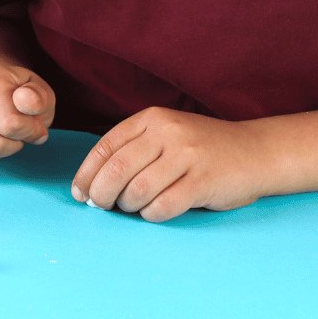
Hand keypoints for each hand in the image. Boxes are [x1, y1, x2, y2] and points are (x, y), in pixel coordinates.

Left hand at [71, 107, 266, 221]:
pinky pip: (164, 205)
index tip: (78, 192)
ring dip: (128, 205)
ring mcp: (185, 155)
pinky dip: (151, 214)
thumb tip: (95, 181)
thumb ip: (134, 149)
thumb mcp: (164, 134)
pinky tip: (152, 213)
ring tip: (131, 208)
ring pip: (138, 188)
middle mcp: (165, 133)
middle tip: (99, 206)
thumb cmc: (200, 148)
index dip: (87, 172)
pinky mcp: (203, 181)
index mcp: (150, 119)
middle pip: (117, 168)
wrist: (254, 150)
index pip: (105, 146)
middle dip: (101, 192)